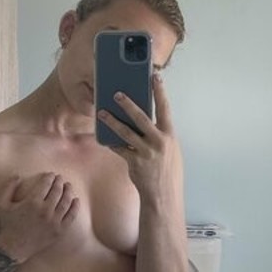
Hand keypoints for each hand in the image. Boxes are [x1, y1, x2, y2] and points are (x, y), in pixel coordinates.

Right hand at [0, 172, 80, 262]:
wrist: (13, 248)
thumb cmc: (7, 225)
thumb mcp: (1, 204)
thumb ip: (7, 187)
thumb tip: (17, 175)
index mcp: (32, 202)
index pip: (45, 184)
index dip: (49, 177)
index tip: (51, 174)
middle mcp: (45, 211)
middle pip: (57, 191)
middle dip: (59, 182)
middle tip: (60, 178)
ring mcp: (54, 222)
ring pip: (66, 202)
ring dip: (68, 191)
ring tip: (68, 186)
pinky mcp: (59, 231)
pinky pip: (71, 216)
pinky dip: (75, 207)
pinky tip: (76, 200)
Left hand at [96, 73, 182, 201]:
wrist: (163, 194)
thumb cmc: (168, 171)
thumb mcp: (171, 150)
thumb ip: (160, 135)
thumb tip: (146, 121)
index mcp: (170, 135)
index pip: (165, 108)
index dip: (160, 91)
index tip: (154, 76)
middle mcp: (158, 141)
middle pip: (141, 117)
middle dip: (128, 104)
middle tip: (117, 93)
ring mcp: (146, 152)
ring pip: (126, 132)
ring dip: (112, 121)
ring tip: (101, 113)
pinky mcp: (134, 162)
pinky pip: (119, 149)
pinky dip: (111, 142)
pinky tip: (103, 136)